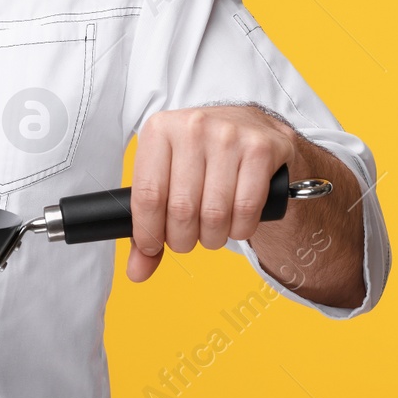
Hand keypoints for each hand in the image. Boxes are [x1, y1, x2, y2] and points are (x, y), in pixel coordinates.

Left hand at [126, 104, 298, 282]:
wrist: (250, 126)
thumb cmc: (200, 157)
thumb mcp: (166, 176)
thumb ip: (148, 222)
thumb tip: (137, 271)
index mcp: (159, 130)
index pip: (147, 195)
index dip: (148, 232)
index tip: (152, 246)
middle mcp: (192, 127)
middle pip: (181, 209)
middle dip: (182, 239)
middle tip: (186, 240)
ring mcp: (229, 136)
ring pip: (215, 213)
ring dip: (212, 238)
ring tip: (210, 232)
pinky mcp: (261, 149)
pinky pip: (246, 209)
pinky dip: (240, 229)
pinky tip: (235, 223)